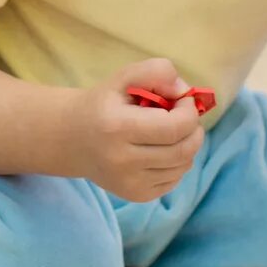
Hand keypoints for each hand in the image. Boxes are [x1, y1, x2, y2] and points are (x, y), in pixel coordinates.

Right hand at [63, 60, 205, 202]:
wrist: (72, 140)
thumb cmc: (103, 105)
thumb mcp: (124, 77)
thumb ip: (155, 71)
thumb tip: (182, 90)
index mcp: (118, 127)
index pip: (175, 127)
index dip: (189, 112)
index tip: (183, 101)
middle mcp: (123, 161)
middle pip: (183, 150)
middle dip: (194, 130)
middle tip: (184, 117)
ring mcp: (130, 183)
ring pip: (183, 167)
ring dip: (187, 146)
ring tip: (171, 133)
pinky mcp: (136, 196)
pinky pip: (174, 180)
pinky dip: (177, 163)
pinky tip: (161, 150)